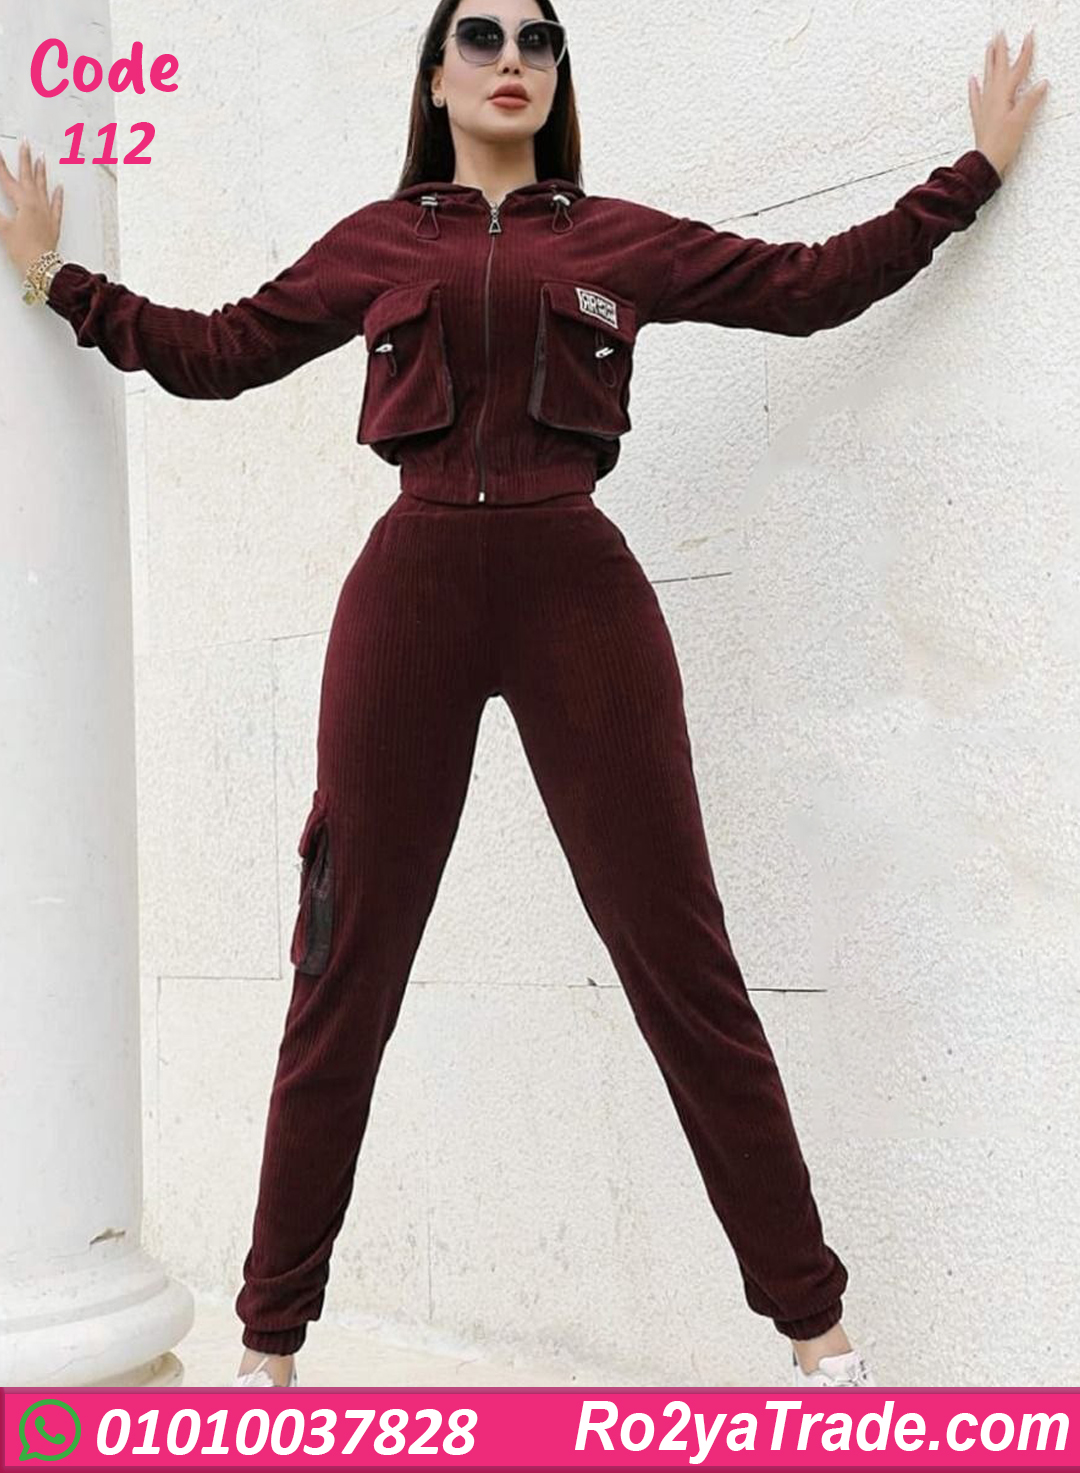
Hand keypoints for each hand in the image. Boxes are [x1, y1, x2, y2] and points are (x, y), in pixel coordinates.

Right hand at [0, 138, 63, 276]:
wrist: (42, 268)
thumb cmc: (24, 251)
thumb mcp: (3, 229)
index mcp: (23, 203)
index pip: (7, 179)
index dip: (0, 165)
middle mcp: (37, 204)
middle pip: (29, 177)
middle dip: (25, 159)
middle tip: (26, 143)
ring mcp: (46, 213)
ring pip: (43, 188)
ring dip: (41, 172)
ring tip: (41, 158)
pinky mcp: (53, 224)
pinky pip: (56, 206)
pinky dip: (57, 196)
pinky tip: (59, 187)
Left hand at [969, 28, 1049, 178]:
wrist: (985, 162)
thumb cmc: (1002, 144)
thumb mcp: (1020, 120)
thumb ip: (1030, 101)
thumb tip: (1041, 84)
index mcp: (1003, 95)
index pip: (1017, 68)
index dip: (1025, 52)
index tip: (1029, 36)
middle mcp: (992, 97)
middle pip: (997, 68)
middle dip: (1000, 50)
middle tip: (999, 34)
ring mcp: (985, 106)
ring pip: (987, 77)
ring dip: (988, 62)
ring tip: (988, 48)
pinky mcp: (980, 117)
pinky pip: (976, 96)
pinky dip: (974, 86)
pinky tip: (972, 79)